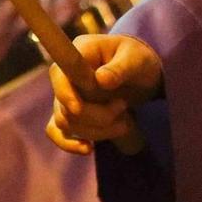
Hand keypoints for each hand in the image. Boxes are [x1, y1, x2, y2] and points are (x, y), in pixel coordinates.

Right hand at [47, 34, 163, 155]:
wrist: (143, 73)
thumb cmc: (140, 59)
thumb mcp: (136, 59)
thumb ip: (120, 68)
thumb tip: (101, 79)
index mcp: (80, 52)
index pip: (59, 74)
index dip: (65, 93)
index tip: (79, 108)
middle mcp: (67, 74)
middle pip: (65, 105)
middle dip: (96, 115)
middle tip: (124, 107)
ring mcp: (67, 95)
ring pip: (66, 122)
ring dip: (96, 130)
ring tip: (125, 122)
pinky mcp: (71, 113)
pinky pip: (59, 132)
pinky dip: (70, 144)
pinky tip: (88, 149)